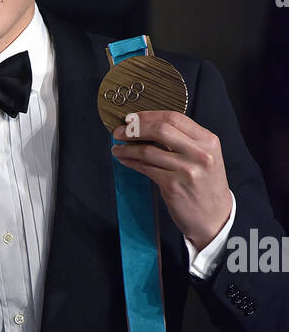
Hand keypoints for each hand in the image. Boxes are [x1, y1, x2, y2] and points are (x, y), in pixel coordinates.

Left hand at [111, 111, 231, 248]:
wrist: (215, 216)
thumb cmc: (205, 184)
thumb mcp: (205, 156)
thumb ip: (184, 141)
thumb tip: (149, 126)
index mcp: (208, 140)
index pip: (174, 118)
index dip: (149, 115)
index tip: (132, 117)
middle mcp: (199, 153)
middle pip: (161, 130)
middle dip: (135, 128)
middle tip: (120, 131)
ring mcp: (186, 170)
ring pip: (149, 151)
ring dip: (128, 148)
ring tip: (117, 147)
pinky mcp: (173, 186)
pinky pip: (146, 169)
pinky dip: (131, 162)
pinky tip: (125, 160)